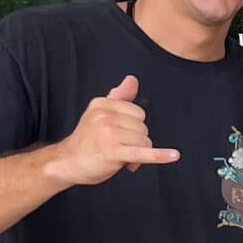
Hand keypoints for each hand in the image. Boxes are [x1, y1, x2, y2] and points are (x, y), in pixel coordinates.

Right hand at [49, 74, 178, 185]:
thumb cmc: (88, 140)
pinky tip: (173, 156)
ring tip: (119, 157)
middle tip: (118, 148)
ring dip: (137, 154)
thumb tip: (132, 80)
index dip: (134, 127)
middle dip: (136, 141)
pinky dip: (159, 155)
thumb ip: (119, 97)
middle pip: (143, 127)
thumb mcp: (100, 113)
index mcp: (102, 104)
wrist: (68, 162)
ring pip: (145, 141)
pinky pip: (143, 152)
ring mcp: (109, 133)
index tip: (120, 135)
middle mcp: (105, 116)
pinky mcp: (113, 152)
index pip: (138, 113)